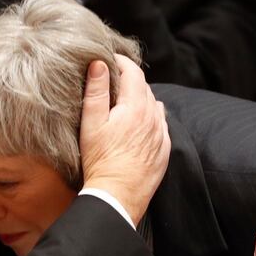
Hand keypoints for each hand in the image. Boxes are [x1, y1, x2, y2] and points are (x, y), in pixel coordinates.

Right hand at [80, 54, 169, 224]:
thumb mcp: (91, 124)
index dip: (121, 61)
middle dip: (130, 80)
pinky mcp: (164, 150)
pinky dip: (150, 118)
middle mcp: (153, 118)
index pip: (133, 72)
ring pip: (154, 105)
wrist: (116, 197)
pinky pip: (161, 125)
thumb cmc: (100, 161)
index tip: (110, 59)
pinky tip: (138, 125)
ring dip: (141, 99)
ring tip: (124, 103)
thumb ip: (96, 91)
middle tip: (112, 80)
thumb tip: (99, 63)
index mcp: (135, 107)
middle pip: (145, 88)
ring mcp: (161, 135)